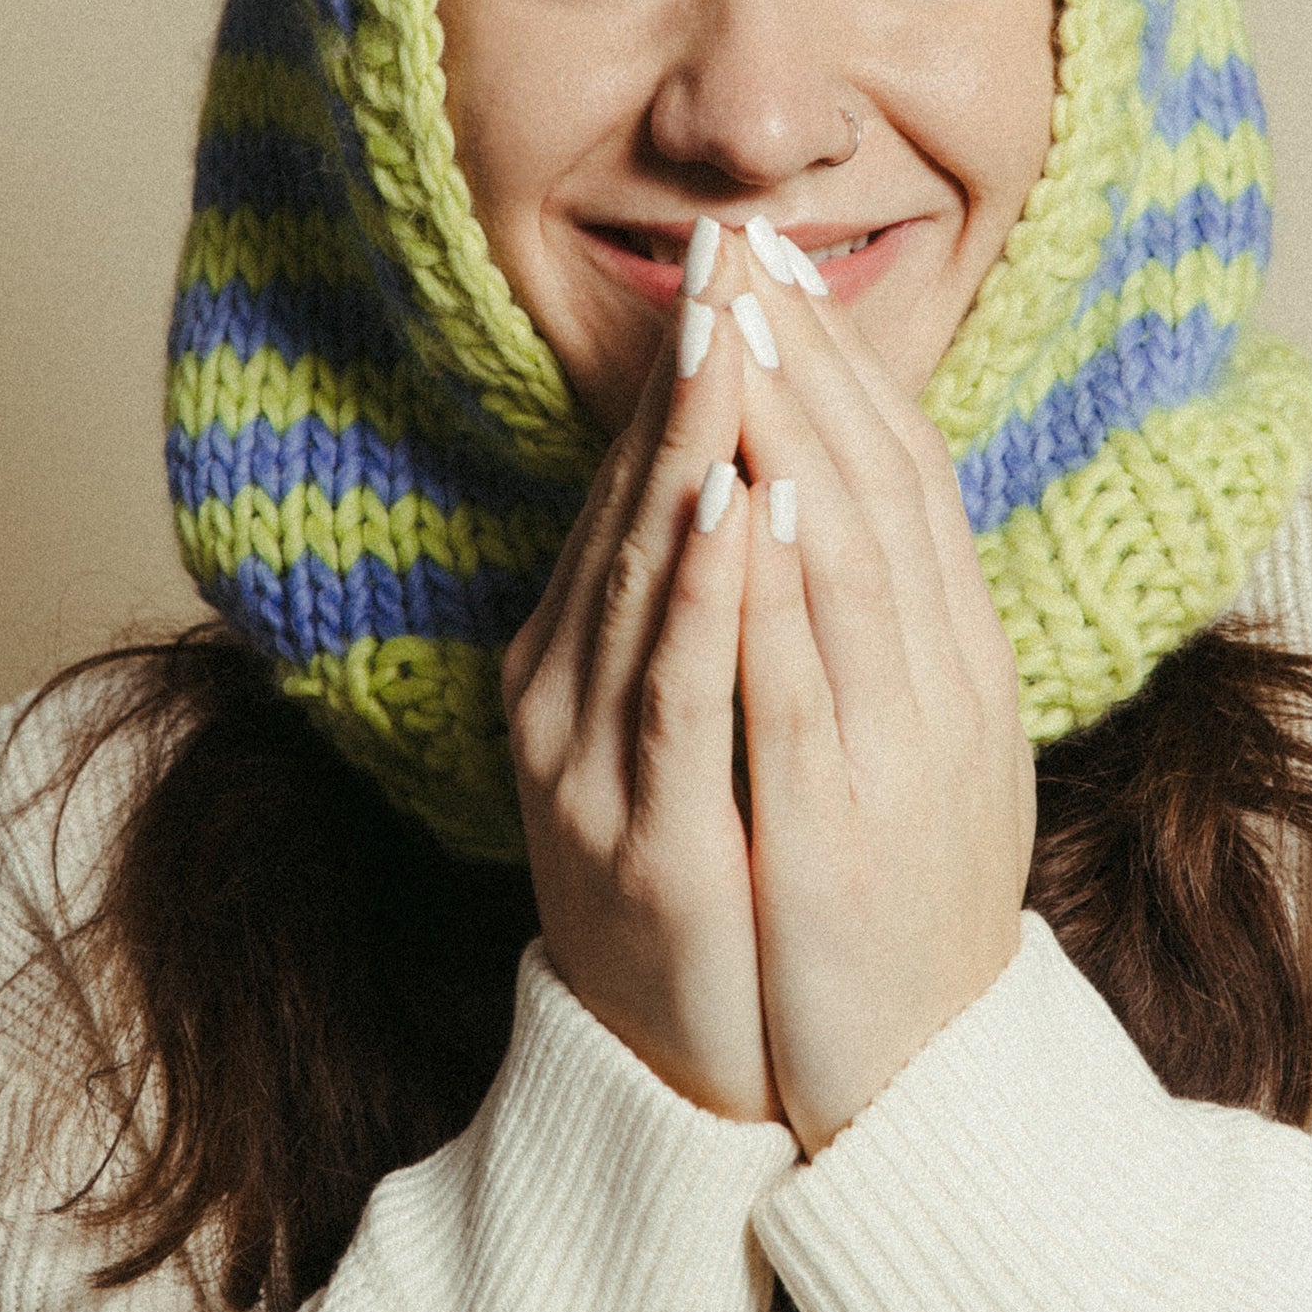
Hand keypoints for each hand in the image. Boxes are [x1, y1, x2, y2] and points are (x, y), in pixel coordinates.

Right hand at [500, 241, 779, 1124]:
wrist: (690, 1064)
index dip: (689, 368)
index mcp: (585, 653)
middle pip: (631, 504)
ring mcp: (589, 764)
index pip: (639, 483)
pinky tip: (731, 508)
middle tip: (724, 247)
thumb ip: (701, 603)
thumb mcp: (696, 720)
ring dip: (687, 451)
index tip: (734, 258)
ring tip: (728, 338)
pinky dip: (701, 593)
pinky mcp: (639, 836)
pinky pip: (675, 692)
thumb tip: (745, 466)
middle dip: (688, 374)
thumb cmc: (715, 870)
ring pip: (641, 578)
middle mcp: (566, 689)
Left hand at [728, 228, 1036, 1155]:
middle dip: (809, 360)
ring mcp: (899, 756)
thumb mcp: (909, 750)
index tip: (780, 272)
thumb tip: (820, 515)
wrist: (924, 1077)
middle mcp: (944, 687)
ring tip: (744, 323)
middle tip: (746, 245)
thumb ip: (879, 636)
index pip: (908, 477)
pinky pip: (799, 685)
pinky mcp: (836, 828)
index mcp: (958, 662)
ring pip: (849, 561)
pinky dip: (776, 585)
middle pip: (880, 488)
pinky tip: (745, 497)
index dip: (845, 365)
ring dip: (795, 432)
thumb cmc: (899, 903)